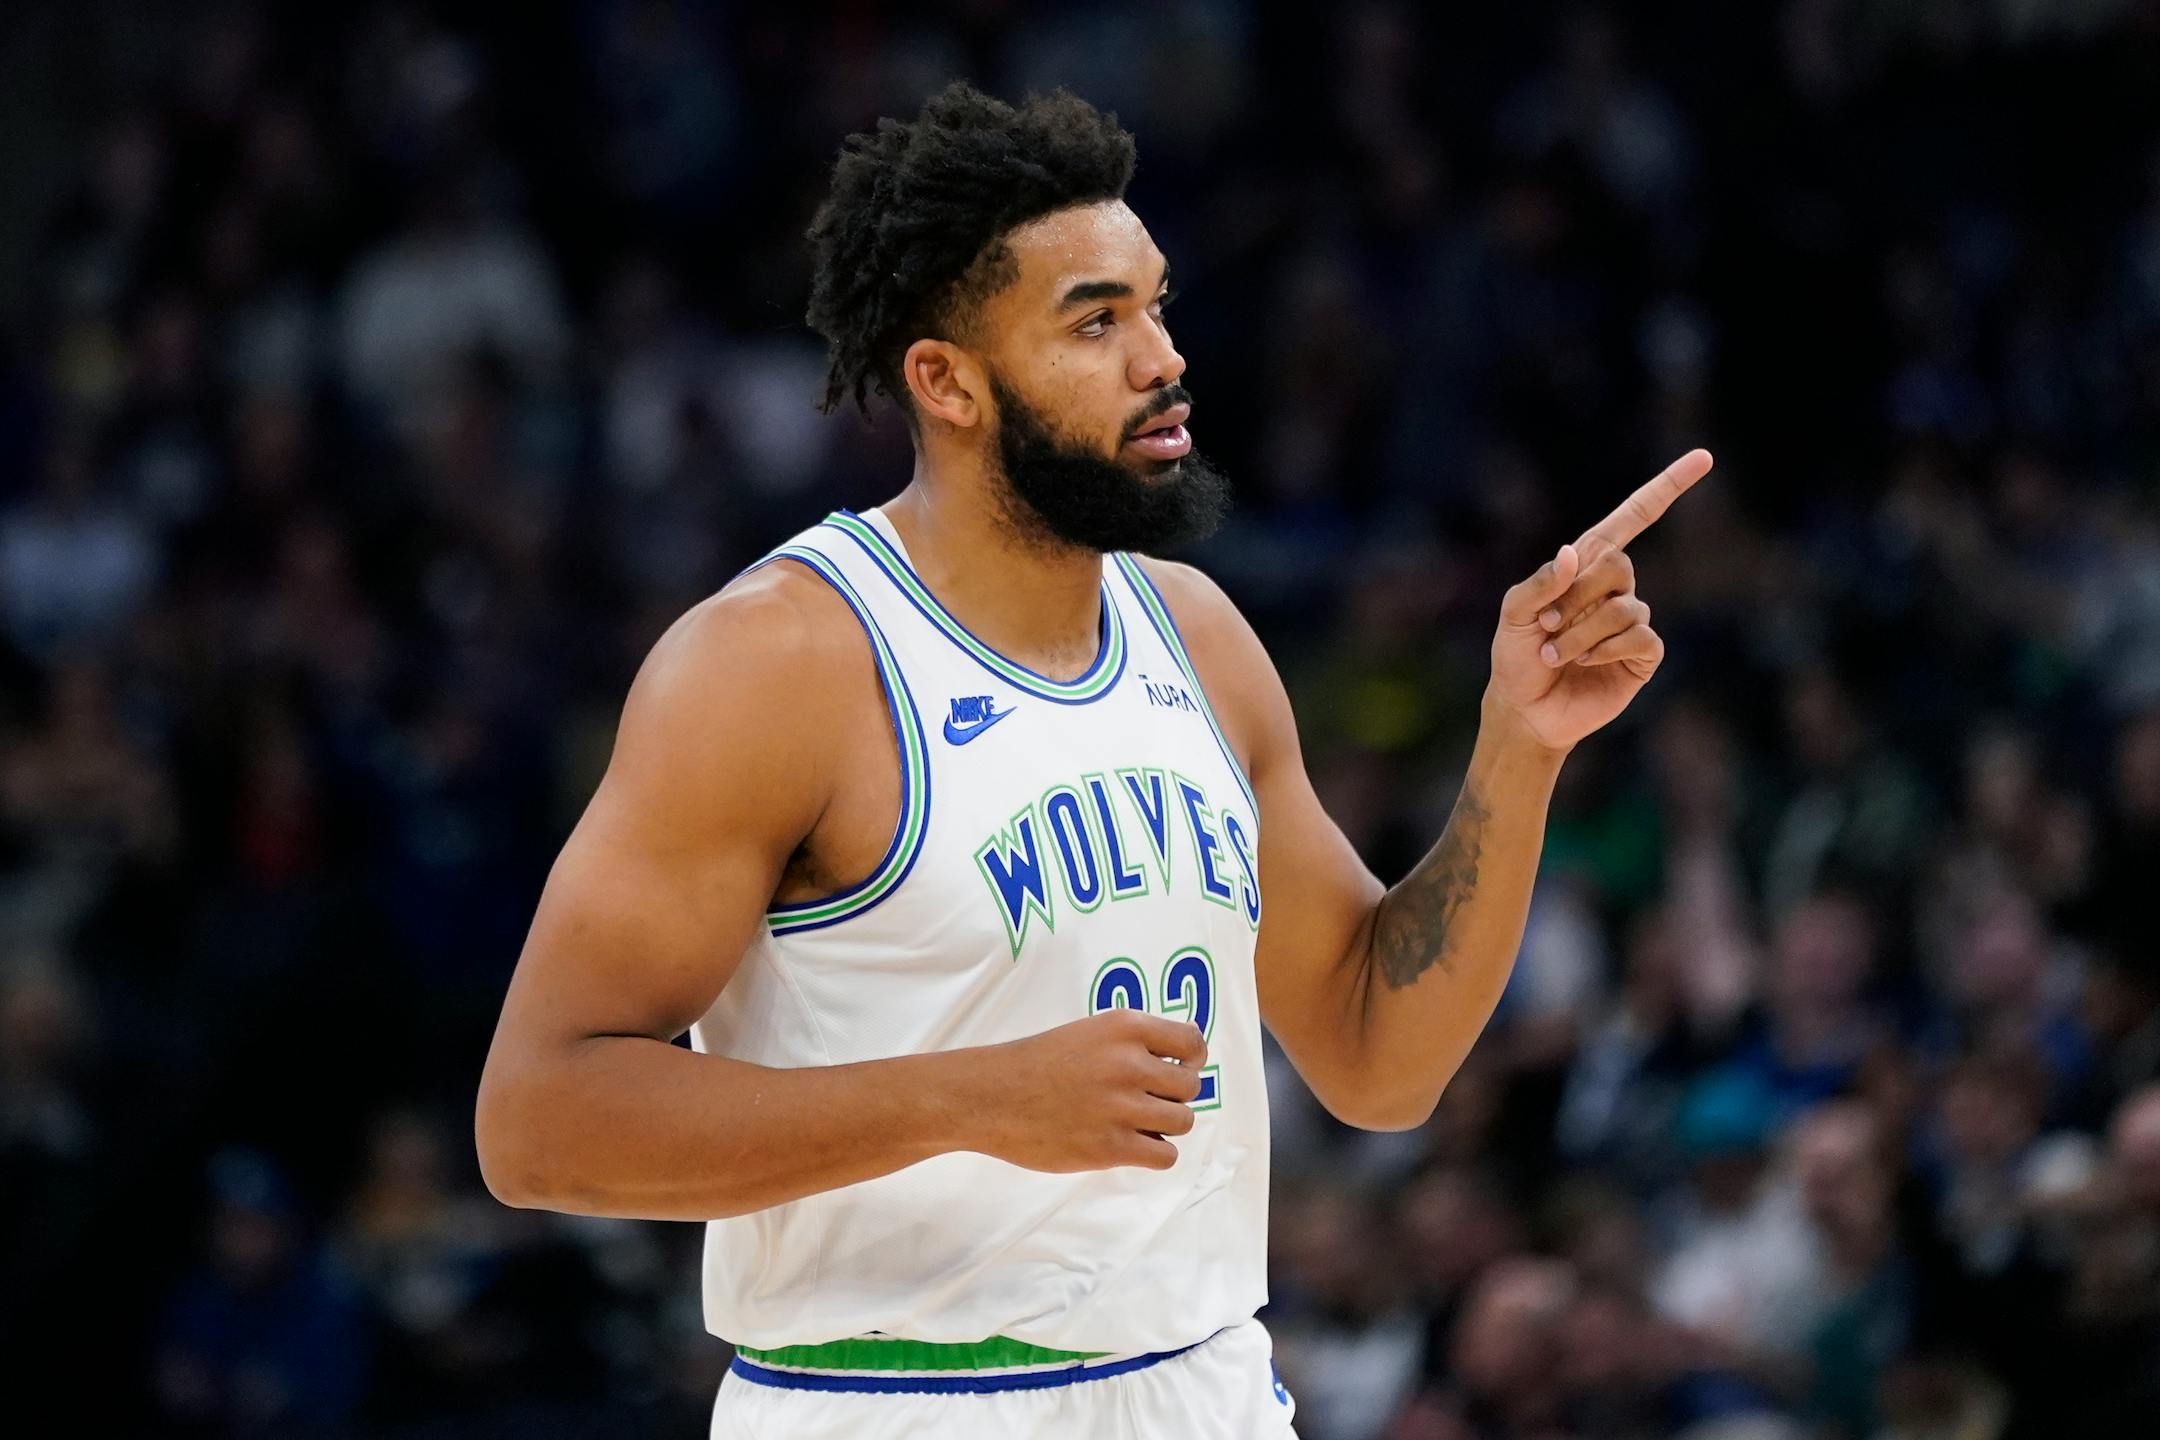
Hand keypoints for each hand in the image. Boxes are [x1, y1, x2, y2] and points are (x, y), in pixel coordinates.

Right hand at [968, 1009, 1207, 1172]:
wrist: (991, 1097)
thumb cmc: (1039, 1064)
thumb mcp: (1090, 1033)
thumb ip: (1135, 1042)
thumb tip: (1191, 1054)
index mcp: (1124, 1027)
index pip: (1192, 1043)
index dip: (1191, 1061)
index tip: (1176, 1071)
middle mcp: (1128, 1063)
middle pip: (1190, 1087)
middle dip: (1173, 1096)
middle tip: (1145, 1101)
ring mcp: (1121, 1106)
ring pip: (1183, 1121)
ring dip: (1164, 1126)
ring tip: (1134, 1123)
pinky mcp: (1110, 1146)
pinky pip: (1165, 1155)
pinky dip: (1154, 1153)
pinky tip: (1130, 1146)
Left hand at [1488, 449, 1711, 753]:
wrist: (1526, 709)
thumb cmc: (1516, 656)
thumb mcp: (1513, 614)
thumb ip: (1539, 582)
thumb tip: (1572, 553)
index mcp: (1586, 565)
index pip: (1633, 518)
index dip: (1666, 487)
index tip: (1704, 458)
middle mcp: (1615, 588)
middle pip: (1618, 566)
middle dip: (1577, 596)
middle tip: (1547, 625)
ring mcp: (1632, 620)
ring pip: (1624, 609)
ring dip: (1580, 634)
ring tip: (1553, 654)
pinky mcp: (1643, 655)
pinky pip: (1641, 637)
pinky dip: (1605, 650)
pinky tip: (1585, 663)